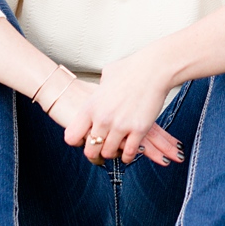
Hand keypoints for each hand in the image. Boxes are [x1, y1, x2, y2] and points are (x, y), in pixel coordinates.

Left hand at [48, 76, 182, 165]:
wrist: (153, 69)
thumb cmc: (130, 69)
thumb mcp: (105, 78)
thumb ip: (100, 90)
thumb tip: (100, 91)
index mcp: (91, 107)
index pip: (72, 136)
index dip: (77, 141)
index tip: (83, 140)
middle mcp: (103, 119)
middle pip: (90, 150)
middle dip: (94, 153)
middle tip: (99, 152)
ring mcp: (121, 126)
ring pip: (109, 153)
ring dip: (112, 154)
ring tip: (115, 151)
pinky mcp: (139, 130)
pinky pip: (129, 153)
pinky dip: (127, 156)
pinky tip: (128, 153)